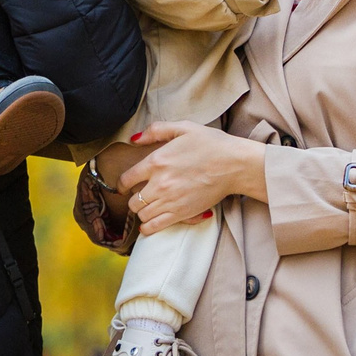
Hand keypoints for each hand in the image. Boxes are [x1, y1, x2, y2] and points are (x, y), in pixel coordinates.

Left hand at [124, 121, 266, 235]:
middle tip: (140, 195)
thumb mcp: (183, 127)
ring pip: (141, 215)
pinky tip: (150, 223)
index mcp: (156, 161)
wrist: (234, 164)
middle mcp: (159, 183)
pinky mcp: (181, 213)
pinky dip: (148, 227)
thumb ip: (156, 130)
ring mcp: (170, 201)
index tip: (125, 186)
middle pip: (132, 201)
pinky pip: (154, 226)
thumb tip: (135, 139)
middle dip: (133, 199)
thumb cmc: (211, 144)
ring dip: (142, 212)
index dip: (122, 184)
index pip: (126, 179)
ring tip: (148, 207)